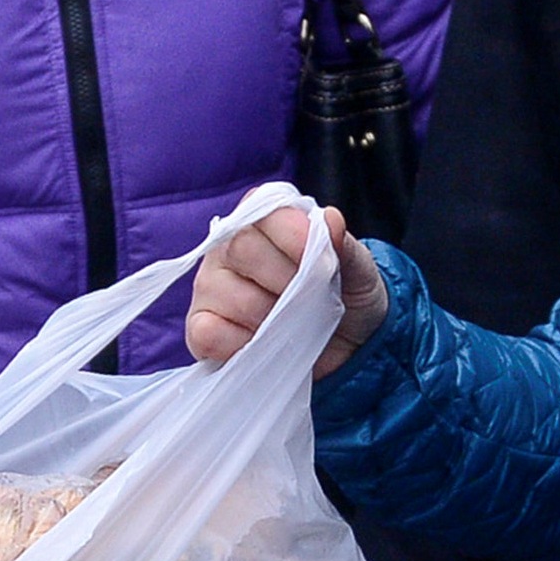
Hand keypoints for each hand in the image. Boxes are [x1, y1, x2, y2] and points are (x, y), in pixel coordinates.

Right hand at [186, 205, 387, 379]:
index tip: (324, 263)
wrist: (347, 348)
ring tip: (293, 326)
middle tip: (312, 301)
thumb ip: (344, 246)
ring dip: (273, 320)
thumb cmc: (346, 297)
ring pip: (232, 296)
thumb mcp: (359, 272)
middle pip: (243, 250)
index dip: (295, 237)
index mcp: (265, 219)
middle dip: (288, 283)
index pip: (265, 212)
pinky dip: (240, 345)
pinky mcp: (200, 328)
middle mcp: (229, 245)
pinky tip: (264, 346)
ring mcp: (210, 287)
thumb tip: (331, 219)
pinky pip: (208, 333)